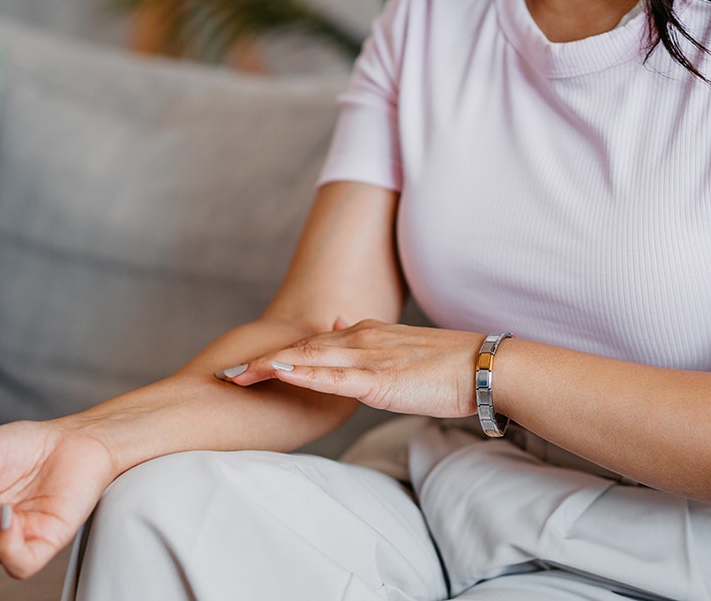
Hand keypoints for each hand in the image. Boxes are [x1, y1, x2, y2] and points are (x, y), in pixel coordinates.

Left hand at [218, 318, 484, 418]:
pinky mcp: (379, 379)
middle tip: (225, 374)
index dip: (276, 354)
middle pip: (299, 349)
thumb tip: (339, 330)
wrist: (485, 367)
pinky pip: (333, 377)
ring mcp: (368, 358)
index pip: (311, 344)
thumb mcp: (401, 351)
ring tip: (238, 376)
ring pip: (308, 359)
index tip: (247, 365)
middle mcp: (361, 340)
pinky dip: (304, 375)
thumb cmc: (449, 366)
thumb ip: (368, 343)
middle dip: (260, 361)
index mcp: (365, 335)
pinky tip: (281, 376)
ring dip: (270, 368)